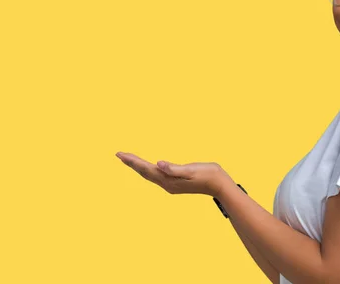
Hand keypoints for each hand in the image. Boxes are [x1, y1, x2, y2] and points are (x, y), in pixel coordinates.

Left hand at [116, 152, 233, 197]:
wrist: (220, 186)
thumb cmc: (208, 175)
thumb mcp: (191, 170)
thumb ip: (174, 169)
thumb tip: (158, 164)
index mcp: (168, 180)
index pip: (146, 168)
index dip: (132, 161)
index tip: (120, 154)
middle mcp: (167, 184)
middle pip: (144, 172)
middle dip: (132, 163)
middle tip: (119, 154)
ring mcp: (171, 185)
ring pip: (149, 175)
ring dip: (138, 167)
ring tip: (129, 160)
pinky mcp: (175, 183)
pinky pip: (156, 176)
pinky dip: (148, 170)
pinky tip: (149, 167)